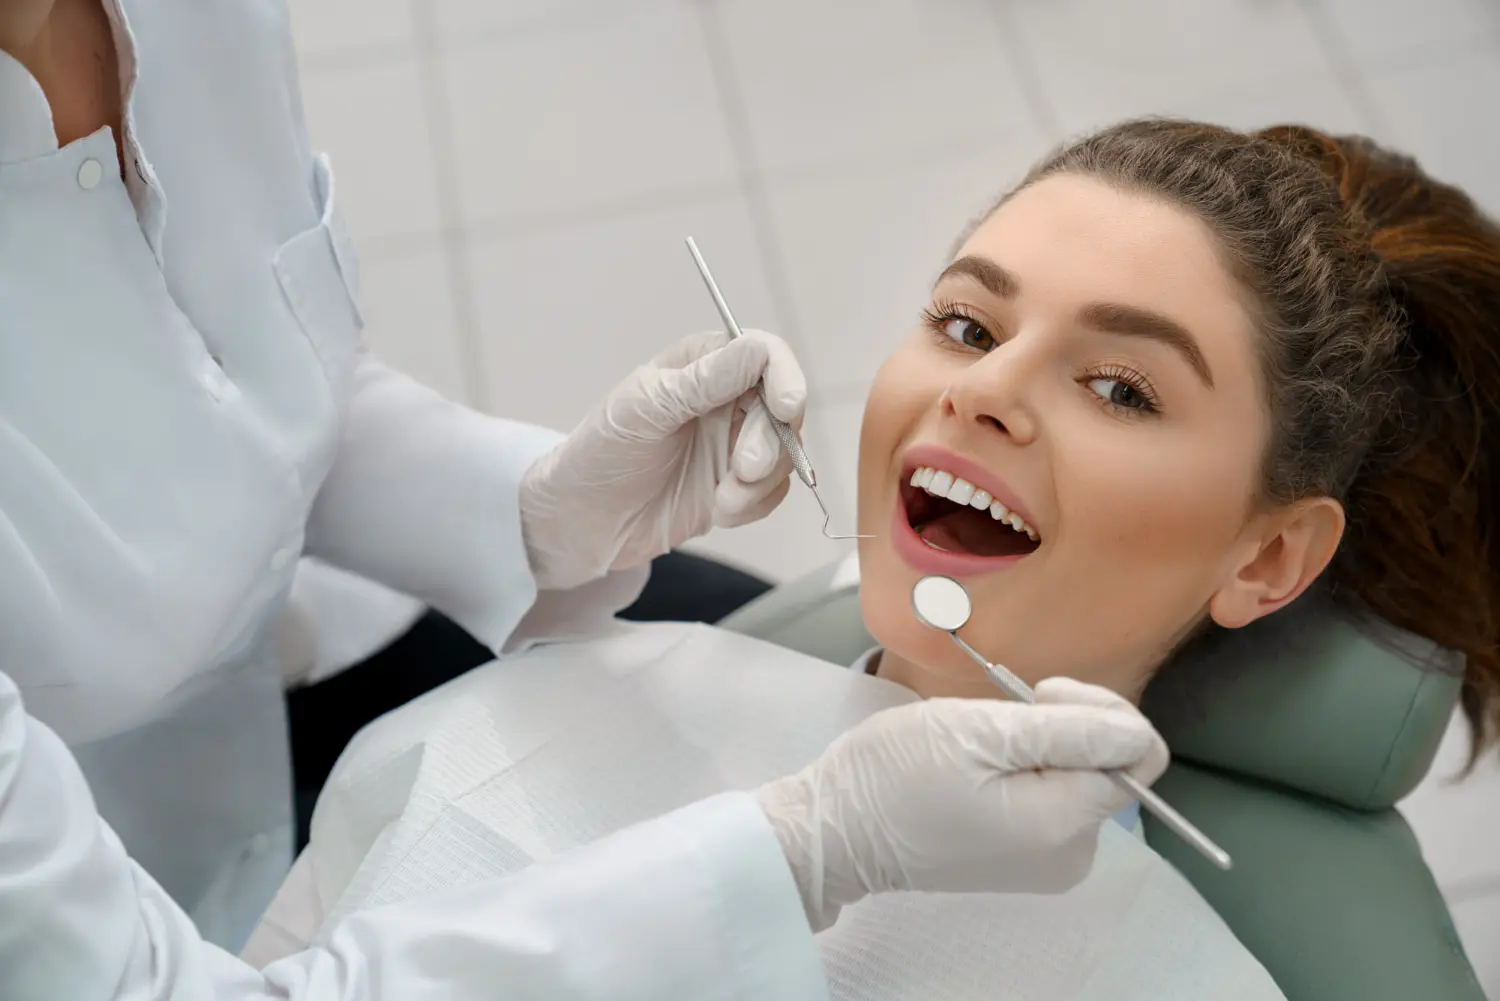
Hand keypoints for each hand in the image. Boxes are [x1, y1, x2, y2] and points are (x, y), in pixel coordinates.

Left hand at [520, 330, 804, 590]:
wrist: (581, 521)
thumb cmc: (600, 453)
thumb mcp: (646, 409)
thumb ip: (705, 381)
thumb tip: (759, 350)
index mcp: (702, 364)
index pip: (765, 355)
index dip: (785, 378)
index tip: (786, 409)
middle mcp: (725, 399)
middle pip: (783, 408)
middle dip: (769, 443)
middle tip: (743, 470)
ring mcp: (733, 444)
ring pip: (785, 453)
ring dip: (761, 481)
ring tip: (723, 501)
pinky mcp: (736, 486)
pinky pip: (773, 491)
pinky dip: (755, 505)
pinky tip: (720, 512)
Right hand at [754, 679, 1169, 930]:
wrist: (836, 830)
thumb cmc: (896, 775)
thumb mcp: (980, 732)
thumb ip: (1068, 732)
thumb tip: (1138, 733)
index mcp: (1065, 826)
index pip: (1137, 752)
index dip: (1097, 708)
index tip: (1039, 693)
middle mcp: (1070, 855)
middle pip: (1109, 765)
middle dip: (1064, 726)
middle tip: (1000, 713)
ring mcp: (1046, 862)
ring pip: (1076, 777)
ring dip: (1038, 745)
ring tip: (978, 741)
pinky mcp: (1021, 857)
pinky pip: (1048, 798)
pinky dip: (1022, 770)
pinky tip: (976, 765)